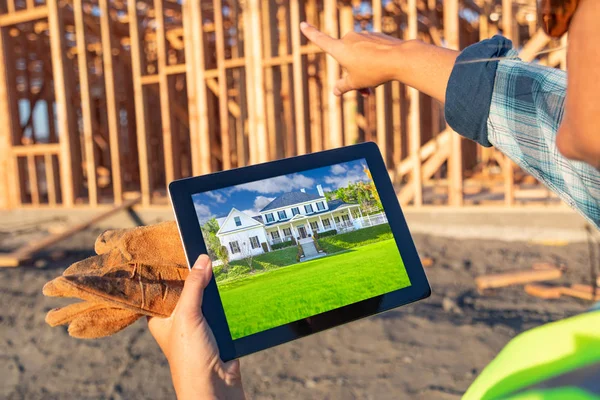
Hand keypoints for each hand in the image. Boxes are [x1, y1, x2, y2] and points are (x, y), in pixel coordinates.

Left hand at [148, 255, 245, 399]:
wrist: (215, 387)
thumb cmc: (189, 357)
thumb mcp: (187, 315)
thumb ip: (193, 286)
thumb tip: (202, 260)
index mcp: (160, 318)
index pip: (162, 287)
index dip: (170, 269)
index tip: (180, 247)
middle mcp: (177, 321)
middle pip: (187, 290)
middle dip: (196, 275)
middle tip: (205, 251)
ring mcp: (198, 326)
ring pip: (206, 299)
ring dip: (214, 288)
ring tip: (220, 262)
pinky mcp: (217, 331)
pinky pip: (222, 309)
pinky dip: (226, 300)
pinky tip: (231, 285)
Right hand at [300, 21, 403, 95]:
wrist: (399, 59)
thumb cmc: (374, 71)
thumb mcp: (356, 83)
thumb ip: (343, 86)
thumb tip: (335, 91)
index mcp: (340, 48)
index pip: (320, 40)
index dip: (310, 33)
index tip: (302, 24)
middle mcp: (349, 39)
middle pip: (346, 59)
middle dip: (352, 74)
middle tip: (364, 92)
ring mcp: (364, 36)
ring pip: (360, 56)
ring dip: (364, 71)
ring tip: (373, 86)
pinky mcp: (377, 36)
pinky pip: (371, 51)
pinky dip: (373, 62)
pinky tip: (383, 70)